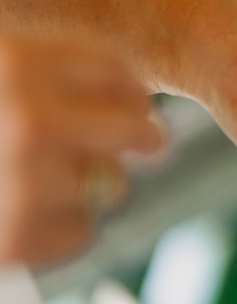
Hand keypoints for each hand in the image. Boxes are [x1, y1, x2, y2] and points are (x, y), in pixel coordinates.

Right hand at [0, 37, 166, 265]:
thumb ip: (33, 61)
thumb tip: (131, 90)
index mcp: (13, 60)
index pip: (117, 71)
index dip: (133, 88)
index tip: (141, 99)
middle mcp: (28, 119)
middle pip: (135, 129)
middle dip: (145, 136)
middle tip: (155, 142)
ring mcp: (23, 184)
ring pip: (111, 185)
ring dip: (95, 184)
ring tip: (52, 177)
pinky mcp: (11, 243)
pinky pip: (81, 232)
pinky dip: (64, 227)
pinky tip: (28, 214)